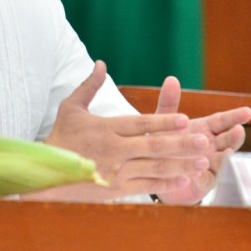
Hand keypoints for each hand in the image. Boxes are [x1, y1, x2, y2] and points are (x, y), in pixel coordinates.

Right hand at [40, 61, 214, 200]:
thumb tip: (101, 63)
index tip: (185, 119)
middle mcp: (115, 150)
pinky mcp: (116, 188)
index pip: (140, 124)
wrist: (46, 174)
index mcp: (107, 128)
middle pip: (153, 147)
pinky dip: (165, 183)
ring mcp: (117, 171)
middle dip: (181, 144)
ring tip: (202, 161)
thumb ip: (89, 86)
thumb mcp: (71, 108)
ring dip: (181, 165)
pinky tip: (184, 179)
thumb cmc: (61, 137)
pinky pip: (146, 185)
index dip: (163, 122)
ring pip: (154, 168)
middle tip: (204, 141)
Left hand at [151, 78, 250, 204]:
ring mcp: (209, 165)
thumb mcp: (163, 122)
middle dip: (234, 136)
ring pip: (222, 161)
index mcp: (205, 130)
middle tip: (239, 130)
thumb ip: (169, 102)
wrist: (155, 173)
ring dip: (225, 157)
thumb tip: (171, 78)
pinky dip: (202, 175)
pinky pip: (204, 179)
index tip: (249, 111)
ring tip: (227, 152)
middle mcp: (211, 147)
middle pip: (227, 140)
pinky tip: (199, 172)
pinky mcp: (202, 183)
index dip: (235, 117)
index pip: (223, 121)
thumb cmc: (164, 144)